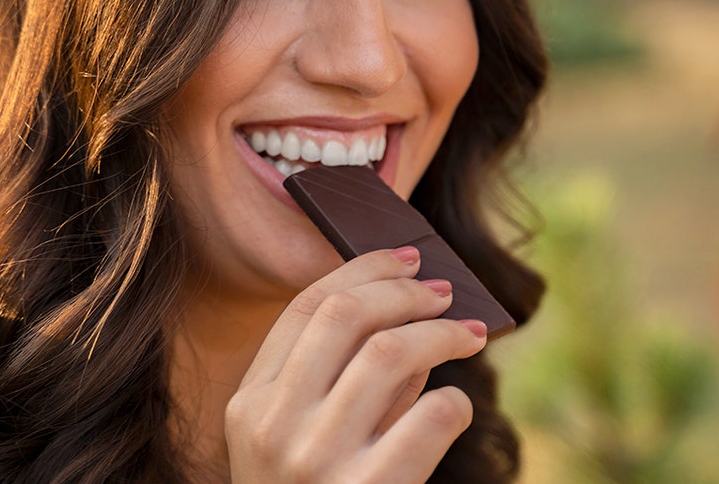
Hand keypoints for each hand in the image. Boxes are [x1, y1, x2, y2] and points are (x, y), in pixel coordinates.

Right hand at [224, 246, 487, 482]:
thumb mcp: (300, 441)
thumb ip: (340, 379)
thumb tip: (407, 309)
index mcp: (250, 404)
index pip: (306, 308)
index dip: (363, 270)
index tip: (407, 257)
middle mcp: (275, 426)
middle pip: (345, 316)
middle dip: (404, 289)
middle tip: (444, 291)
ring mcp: (318, 461)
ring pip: (391, 354)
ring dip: (441, 333)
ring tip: (468, 335)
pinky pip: (431, 418)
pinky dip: (454, 401)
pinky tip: (457, 406)